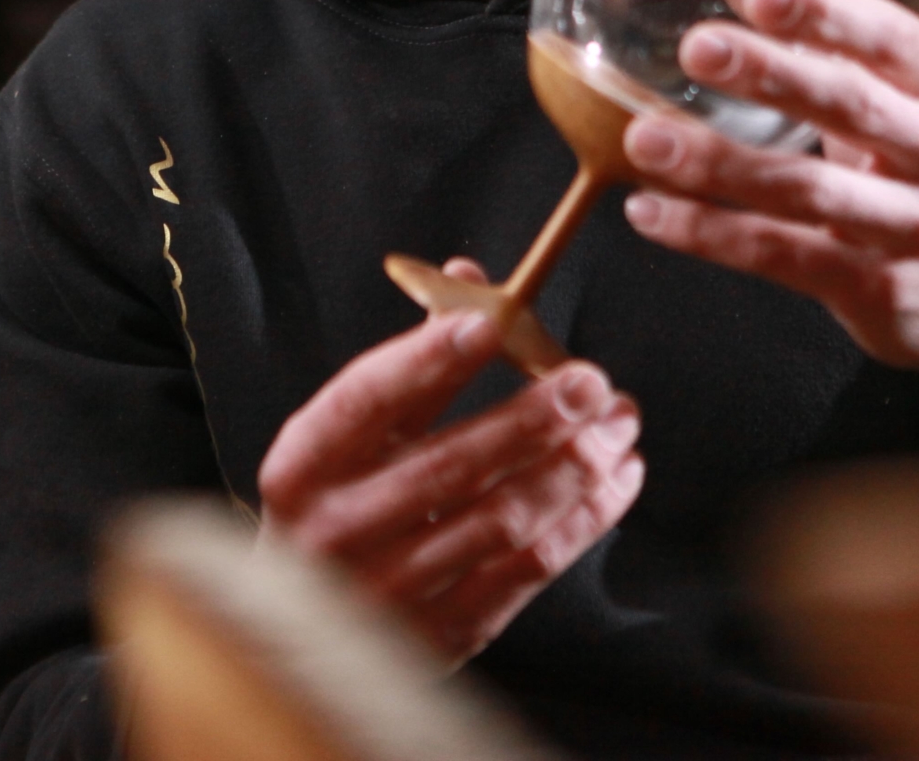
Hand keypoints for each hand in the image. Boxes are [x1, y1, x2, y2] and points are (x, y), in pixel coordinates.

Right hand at [257, 266, 644, 663]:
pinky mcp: (445, 635)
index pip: (366, 401)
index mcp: (302, 468)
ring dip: (573, 466)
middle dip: (532, 416)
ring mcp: (391, 592)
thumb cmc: (340, 509)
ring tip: (616, 425)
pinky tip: (613, 480)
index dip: (428, 359)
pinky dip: (582, 519)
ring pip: (502, 519)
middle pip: (449, 465)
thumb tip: (471, 284)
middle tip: (590, 382)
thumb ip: (410, 364)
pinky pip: (528, 571)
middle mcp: (336, 532)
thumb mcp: (348, 439)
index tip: (490, 322)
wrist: (311, 633)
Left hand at [620, 0, 918, 494]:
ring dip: (720, 165)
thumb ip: (813, 18)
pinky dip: (712, 235)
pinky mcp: (882, 292)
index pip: (889, 35)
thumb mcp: (892, 88)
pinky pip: (785, 258)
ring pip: (810, 191)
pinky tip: (649, 212)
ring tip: (644, 141)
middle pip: (853, 105)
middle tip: (696, 48)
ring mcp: (918, 228)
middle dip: (773, 74)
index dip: (826, 12)